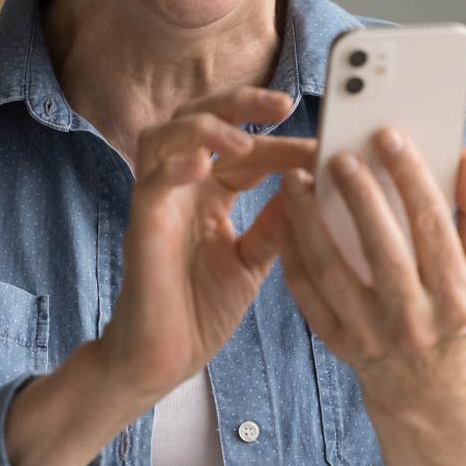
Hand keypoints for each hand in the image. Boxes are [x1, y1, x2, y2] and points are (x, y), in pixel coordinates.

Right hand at [99, 86, 314, 403]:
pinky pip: (150, 183)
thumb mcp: (253, 261)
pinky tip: (202, 166)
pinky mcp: (141, 226)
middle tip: (283, 105)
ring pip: (165, 136)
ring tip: (243, 141)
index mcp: (208, 193)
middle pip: (199, 118)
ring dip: (206, 129)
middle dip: (240, 104)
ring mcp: (158, 202)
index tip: (324, 147)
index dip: (282, 143)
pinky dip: (174, 168)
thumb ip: (276, 223)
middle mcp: (180, 187)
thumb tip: (312, 187)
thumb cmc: (200, 310)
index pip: (245, 150)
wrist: (163, 360)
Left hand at [277, 127, 465, 465]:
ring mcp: (372, 335)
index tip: (388, 137)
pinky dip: (292, 254)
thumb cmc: (455, 310)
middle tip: (339, 155)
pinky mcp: (337, 342)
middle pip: (382, 248)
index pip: (433, 226)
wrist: (426, 386)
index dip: (411, 177)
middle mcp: (415, 319)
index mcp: (457, 296)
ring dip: (310, 220)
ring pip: (333, 270)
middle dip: (359, 196)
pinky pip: (307, 294)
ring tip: (296, 179)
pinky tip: (284, 218)